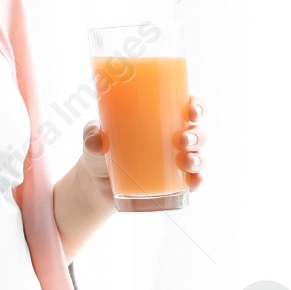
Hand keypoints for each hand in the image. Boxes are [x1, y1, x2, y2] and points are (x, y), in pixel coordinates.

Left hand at [81, 94, 205, 193]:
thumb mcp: (93, 137)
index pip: (187, 106)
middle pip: (197, 131)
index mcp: (161, 117)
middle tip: (182, 140)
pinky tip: (194, 181)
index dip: (196, 105)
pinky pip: (191, 181)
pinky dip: (196, 181)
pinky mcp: (172, 183)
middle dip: (197, 135)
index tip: (191, 110)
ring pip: (198, 156)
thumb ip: (92, 135)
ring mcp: (174, 161)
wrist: (95, 182)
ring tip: (186, 162)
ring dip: (198, 158)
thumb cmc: (100, 148)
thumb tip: (97, 141)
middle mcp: (173, 137)